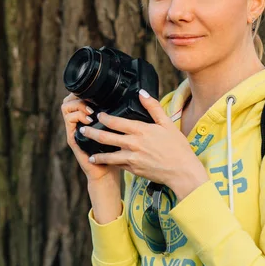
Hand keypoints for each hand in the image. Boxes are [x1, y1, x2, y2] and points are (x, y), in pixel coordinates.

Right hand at [60, 93, 119, 184]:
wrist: (107, 173)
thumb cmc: (116, 153)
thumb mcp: (120, 132)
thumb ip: (121, 117)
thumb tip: (137, 98)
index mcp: (89, 118)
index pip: (79, 97)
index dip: (84, 91)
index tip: (97, 93)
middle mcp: (79, 122)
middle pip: (70, 99)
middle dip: (79, 95)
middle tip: (92, 101)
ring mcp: (74, 130)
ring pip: (66, 107)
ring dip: (78, 105)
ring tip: (90, 111)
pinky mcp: (73, 138)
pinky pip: (68, 120)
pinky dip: (77, 116)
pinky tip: (88, 120)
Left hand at [80, 89, 208, 200]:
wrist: (182, 172)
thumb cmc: (177, 148)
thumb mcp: (167, 123)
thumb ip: (153, 107)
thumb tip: (141, 93)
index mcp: (140, 130)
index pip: (115, 122)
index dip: (103, 118)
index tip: (97, 115)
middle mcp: (133, 144)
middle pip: (105, 137)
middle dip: (91, 132)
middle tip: (82, 129)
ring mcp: (132, 159)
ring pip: (107, 154)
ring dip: (95, 151)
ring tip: (86, 147)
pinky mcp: (133, 170)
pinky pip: (116, 164)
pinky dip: (107, 161)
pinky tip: (101, 159)